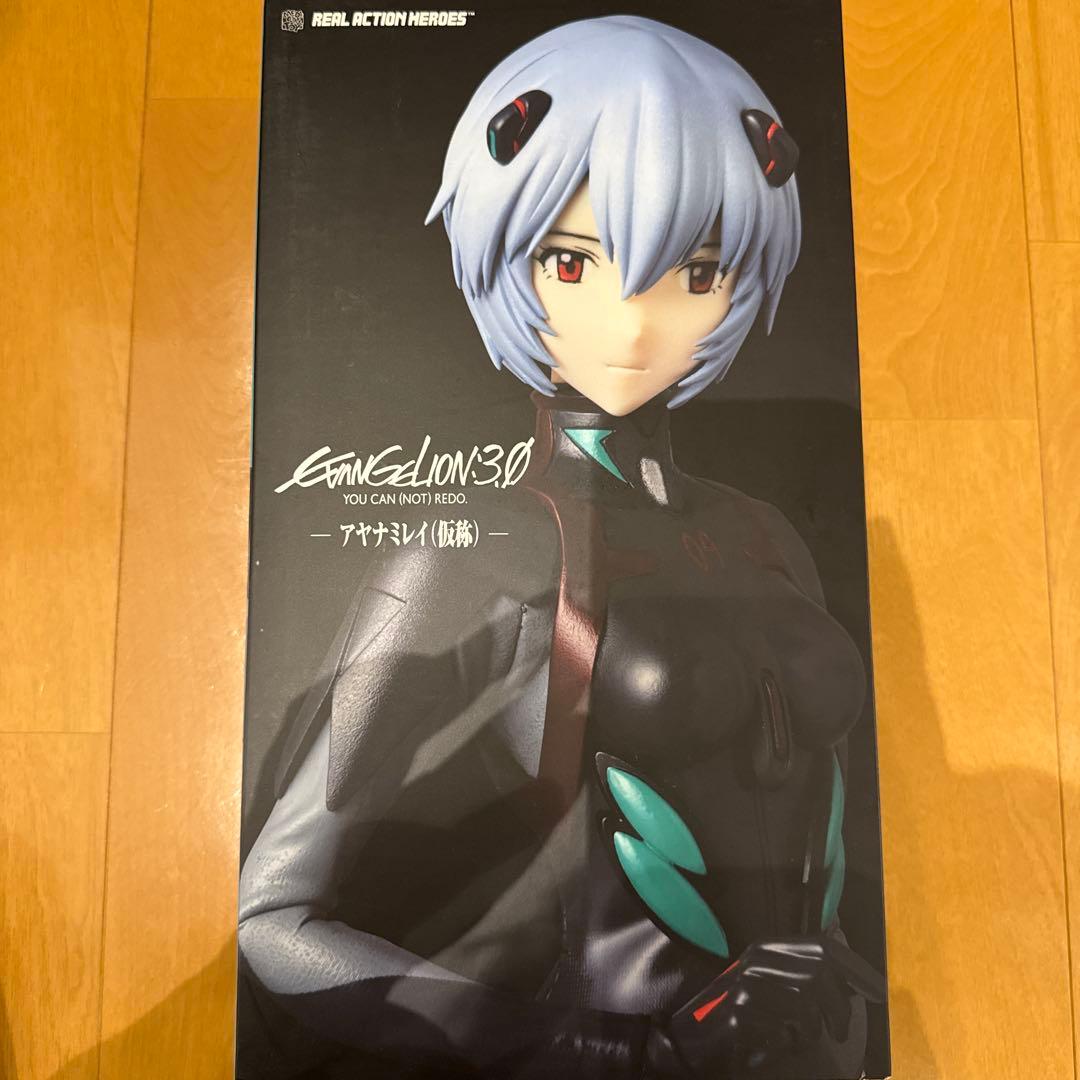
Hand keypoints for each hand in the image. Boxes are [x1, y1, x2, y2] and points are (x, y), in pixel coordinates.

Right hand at [647, 936, 885, 1077]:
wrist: (695, 1044)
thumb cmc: (745, 1017)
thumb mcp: (776, 988)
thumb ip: (805, 970)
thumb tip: (845, 952)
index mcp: (767, 950)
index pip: (822, 947)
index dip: (855, 968)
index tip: (878, 992)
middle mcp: (756, 961)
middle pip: (818, 971)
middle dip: (840, 1004)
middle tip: (843, 1031)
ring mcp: (745, 987)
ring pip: (805, 1001)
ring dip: (814, 1027)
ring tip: (807, 1038)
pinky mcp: (739, 1017)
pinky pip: (784, 1029)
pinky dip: (790, 1041)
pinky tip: (780, 1043)